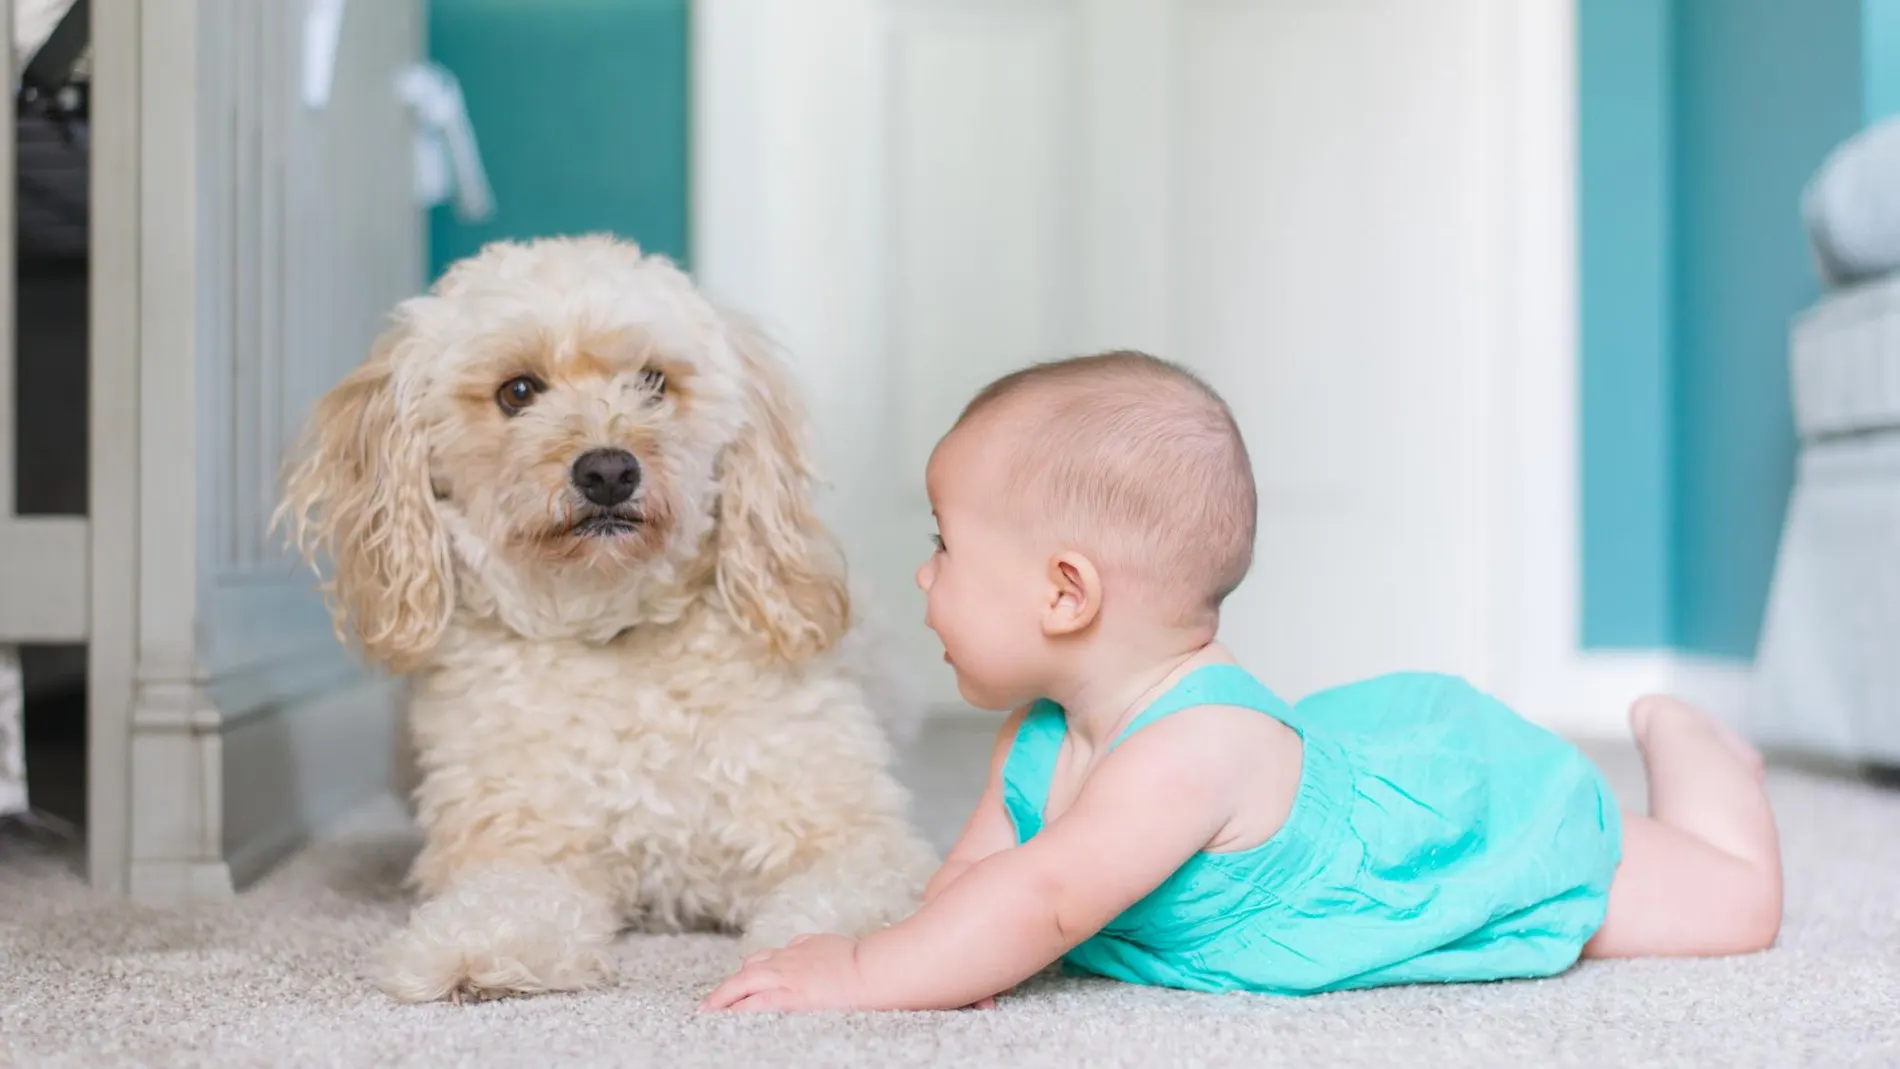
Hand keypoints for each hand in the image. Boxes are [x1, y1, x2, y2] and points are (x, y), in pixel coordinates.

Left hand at [697, 934, 1003, 1012]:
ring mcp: (791, 975)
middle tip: (713, 1002)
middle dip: (736, 985)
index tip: (755, 974)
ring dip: (726, 996)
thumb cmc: (898, 972)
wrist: (889, 974)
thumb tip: (966, 995)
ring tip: (706, 1010)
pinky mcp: (786, 994)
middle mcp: (802, 961)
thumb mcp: (894, 961)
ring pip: (747, 982)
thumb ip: (907, 968)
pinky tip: (713, 1014)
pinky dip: (729, 1004)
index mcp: (822, 954)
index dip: (768, 969)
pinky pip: (748, 999)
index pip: (788, 959)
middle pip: (760, 968)